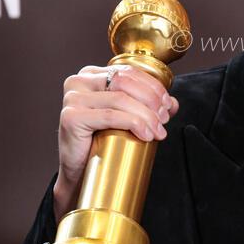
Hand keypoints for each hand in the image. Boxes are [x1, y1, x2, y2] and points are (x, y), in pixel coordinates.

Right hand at [52, 65, 178, 222]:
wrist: (80, 172)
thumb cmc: (102, 142)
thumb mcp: (128, 117)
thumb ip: (148, 106)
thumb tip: (172, 103)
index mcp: (91, 75)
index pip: (129, 72)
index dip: (154, 87)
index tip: (168, 105)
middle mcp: (79, 82)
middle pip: (125, 82)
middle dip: (152, 100)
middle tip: (164, 119)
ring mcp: (72, 98)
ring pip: (120, 99)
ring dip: (146, 115)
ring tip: (158, 131)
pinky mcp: (71, 117)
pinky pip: (110, 115)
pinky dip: (134, 123)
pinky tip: (146, 135)